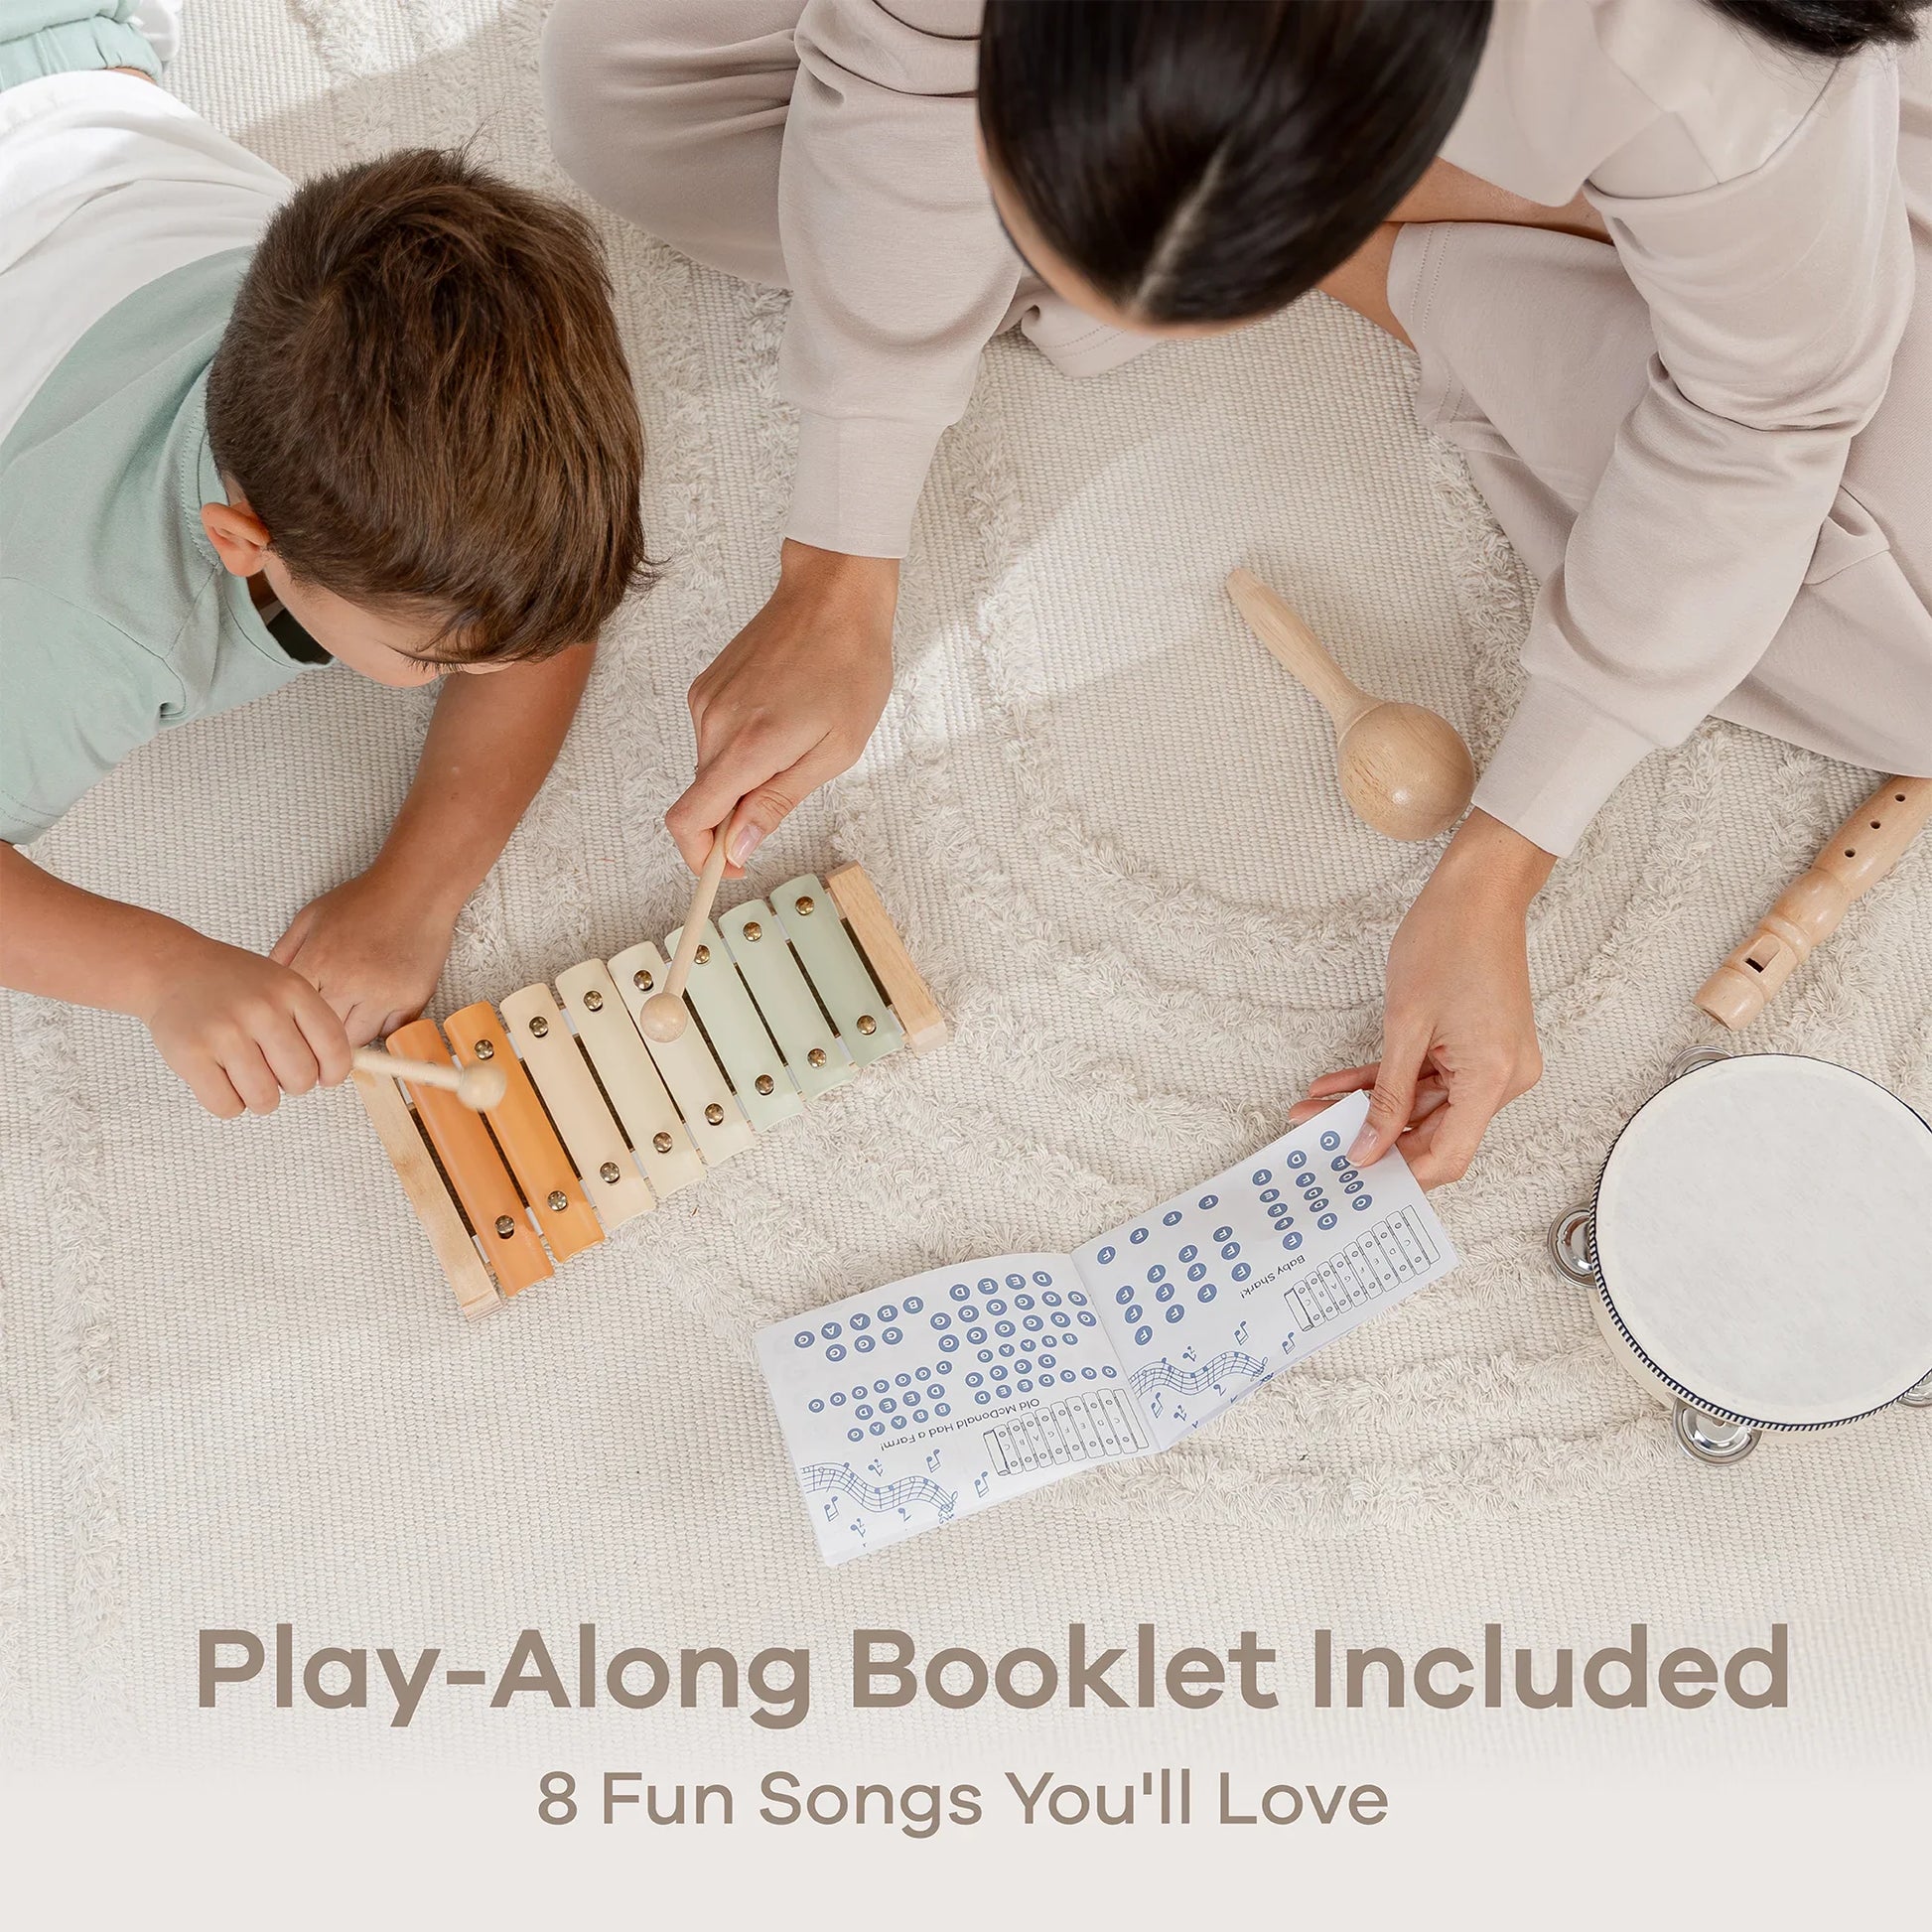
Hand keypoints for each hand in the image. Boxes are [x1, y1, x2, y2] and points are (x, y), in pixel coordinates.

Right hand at [143, 933, 351, 1117]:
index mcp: (292, 990)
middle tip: (275, 1072)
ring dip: (260, 1098)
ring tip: (248, 1076)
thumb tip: (334, 1073)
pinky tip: (222, 1080)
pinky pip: (227, 1106)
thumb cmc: (235, 986)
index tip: (324, 1077)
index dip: (334, 1072)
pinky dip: (228, 1104)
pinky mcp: (190, 1054)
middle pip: (301, 1079)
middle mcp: (261, 1009)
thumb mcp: (283, 986)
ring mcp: (224, 1032)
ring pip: (265, 1099)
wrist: (174, 969)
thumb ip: (311, 1023)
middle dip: (293, 1085)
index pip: (333, 1046)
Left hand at [271, 867, 456, 1045]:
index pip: (293, 1013)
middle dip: (319, 1030)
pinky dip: (382, 1024)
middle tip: (322, 1023)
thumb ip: (285, 953)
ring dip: (351, 1030)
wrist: (417, 889)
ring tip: (352, 1010)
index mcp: (319, 960)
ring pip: (357, 1039)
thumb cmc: (363, 901)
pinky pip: (390, 1031)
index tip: (294, 1025)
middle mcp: (350, 981)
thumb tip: (268, 988)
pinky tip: (379, 1003)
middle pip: (323, 1033)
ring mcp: (384, 993)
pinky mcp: (412, 998)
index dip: (292, 1021)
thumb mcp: (311, 917)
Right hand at [665, 541, 898, 873]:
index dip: (702, 856)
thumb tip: (738, 847)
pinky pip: (714, 738)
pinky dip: (741, 747)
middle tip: (792, 789)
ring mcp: (705, 701)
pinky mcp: (707, 686)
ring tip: (796, 740)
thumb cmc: (849, 666)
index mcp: (746, 747)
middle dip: (737, 815)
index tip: (731, 866)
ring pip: (711, 769)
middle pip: (703, 800)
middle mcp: (713, 724)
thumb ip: (778, 801)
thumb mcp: (835, 750)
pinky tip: (782, 717)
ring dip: (745, 777)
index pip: (688, 820)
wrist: (834, 594)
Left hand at [1289, 811, 1554, 1187]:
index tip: (1354, 1178)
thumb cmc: (1449, 940)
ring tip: (1314, 1108)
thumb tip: (1367, 1148)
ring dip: (1371, 1108)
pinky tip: (1338, 1086)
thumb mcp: (1405, 1025)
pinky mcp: (1477, 1048)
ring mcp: (1492, 1064)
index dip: (1399, 1173)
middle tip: (1317, 1138)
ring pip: (1424, 1106)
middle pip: (1434, 1133)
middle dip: (1372, 1137)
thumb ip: (1388, 1095)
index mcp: (1493, 1079)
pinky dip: (1388, 1082)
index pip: (1448, 1156)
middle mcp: (1503, 1079)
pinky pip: (1429, 1079)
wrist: (1478, 890)